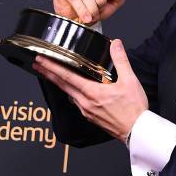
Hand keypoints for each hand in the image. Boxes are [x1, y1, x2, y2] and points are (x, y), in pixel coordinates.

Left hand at [33, 39, 147, 142]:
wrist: (137, 131)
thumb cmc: (133, 109)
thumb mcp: (130, 81)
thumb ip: (121, 60)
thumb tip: (116, 45)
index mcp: (92, 92)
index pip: (67, 76)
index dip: (52, 67)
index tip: (41, 60)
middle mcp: (85, 102)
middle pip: (62, 85)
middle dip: (49, 74)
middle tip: (38, 65)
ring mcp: (87, 111)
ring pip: (68, 94)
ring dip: (59, 84)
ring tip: (54, 76)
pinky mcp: (91, 117)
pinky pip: (77, 103)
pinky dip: (71, 93)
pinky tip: (75, 92)